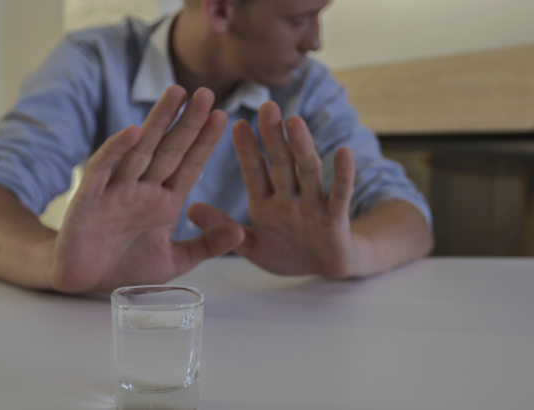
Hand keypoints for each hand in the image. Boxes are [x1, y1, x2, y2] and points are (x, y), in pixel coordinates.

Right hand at [49, 86, 243, 292]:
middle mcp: (143, 189)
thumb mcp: (174, 260)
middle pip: (169, 149)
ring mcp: (117, 190)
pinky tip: (133, 131)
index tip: (223, 115)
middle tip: (206, 93)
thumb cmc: (125, 268)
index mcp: (164, 201)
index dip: (204, 141)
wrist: (82, 282)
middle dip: (187, 122)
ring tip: (176, 94)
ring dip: (157, 122)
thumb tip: (241, 233)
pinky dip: (116, 150)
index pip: (189, 164)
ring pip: (140, 150)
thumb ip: (205, 246)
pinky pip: (103, 169)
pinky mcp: (89, 198)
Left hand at [189, 101, 357, 278]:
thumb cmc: (287, 253)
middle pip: (281, 163)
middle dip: (273, 136)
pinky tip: (343, 152)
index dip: (247, 149)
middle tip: (266, 106)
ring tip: (295, 121)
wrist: (324, 271)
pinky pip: (340, 195)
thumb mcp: (250, 245)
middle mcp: (290, 197)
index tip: (236, 123)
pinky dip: (343, 176)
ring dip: (301, 147)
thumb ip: (223, 228)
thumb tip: (189, 209)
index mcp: (265, 203)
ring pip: (307, 172)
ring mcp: (314, 206)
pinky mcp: (337, 219)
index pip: (255, 172)